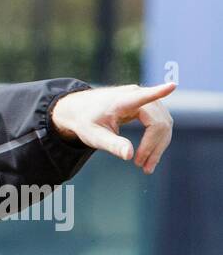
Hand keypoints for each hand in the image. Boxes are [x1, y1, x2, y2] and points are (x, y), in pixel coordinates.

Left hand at [49, 82, 174, 172]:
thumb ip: (112, 144)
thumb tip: (130, 156)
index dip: (159, 92)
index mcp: (122, 101)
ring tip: (147, 167)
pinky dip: (158, 142)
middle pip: (158, 122)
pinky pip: (161, 125)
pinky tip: (150, 158)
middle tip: (143, 168)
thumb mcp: (94, 136)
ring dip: (159, 147)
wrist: (82, 110)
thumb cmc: (87, 122)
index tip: (172, 86)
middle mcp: (138, 95)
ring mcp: (147, 100)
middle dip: (154, 146)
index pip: (143, 96)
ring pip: (164, 124)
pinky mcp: (150, 107)